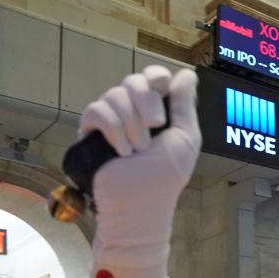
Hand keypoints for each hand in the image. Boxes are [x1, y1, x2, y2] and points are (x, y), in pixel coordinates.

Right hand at [79, 65, 200, 266]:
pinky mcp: (91, 130)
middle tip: (154, 128)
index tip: (162, 88)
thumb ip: (185, 105)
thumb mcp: (185, 139)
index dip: (156, 76)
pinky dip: (113, 130)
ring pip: (115, 94)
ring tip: (138, 150)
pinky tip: (122, 151)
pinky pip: (97, 110)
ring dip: (131, 123)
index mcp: (158, 111)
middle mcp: (134, 111)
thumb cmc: (165, 177)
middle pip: (134, 80)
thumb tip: (187, 74)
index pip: (153, 76)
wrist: (138, 203)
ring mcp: (112, 119)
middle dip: (147, 103)